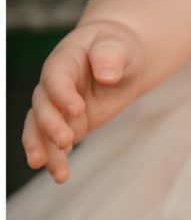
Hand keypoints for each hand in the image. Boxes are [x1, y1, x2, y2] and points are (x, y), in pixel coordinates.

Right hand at [21, 21, 146, 184]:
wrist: (119, 58)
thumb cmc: (118, 46)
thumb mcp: (120, 45)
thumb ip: (110, 55)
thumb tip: (107, 74)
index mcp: (65, 60)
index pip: (56, 77)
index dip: (62, 93)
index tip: (77, 109)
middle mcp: (54, 85)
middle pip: (43, 106)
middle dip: (50, 125)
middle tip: (66, 141)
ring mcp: (57, 107)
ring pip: (40, 129)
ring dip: (44, 150)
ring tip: (58, 173)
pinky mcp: (66, 124)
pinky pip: (54, 143)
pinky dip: (57, 158)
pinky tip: (61, 174)